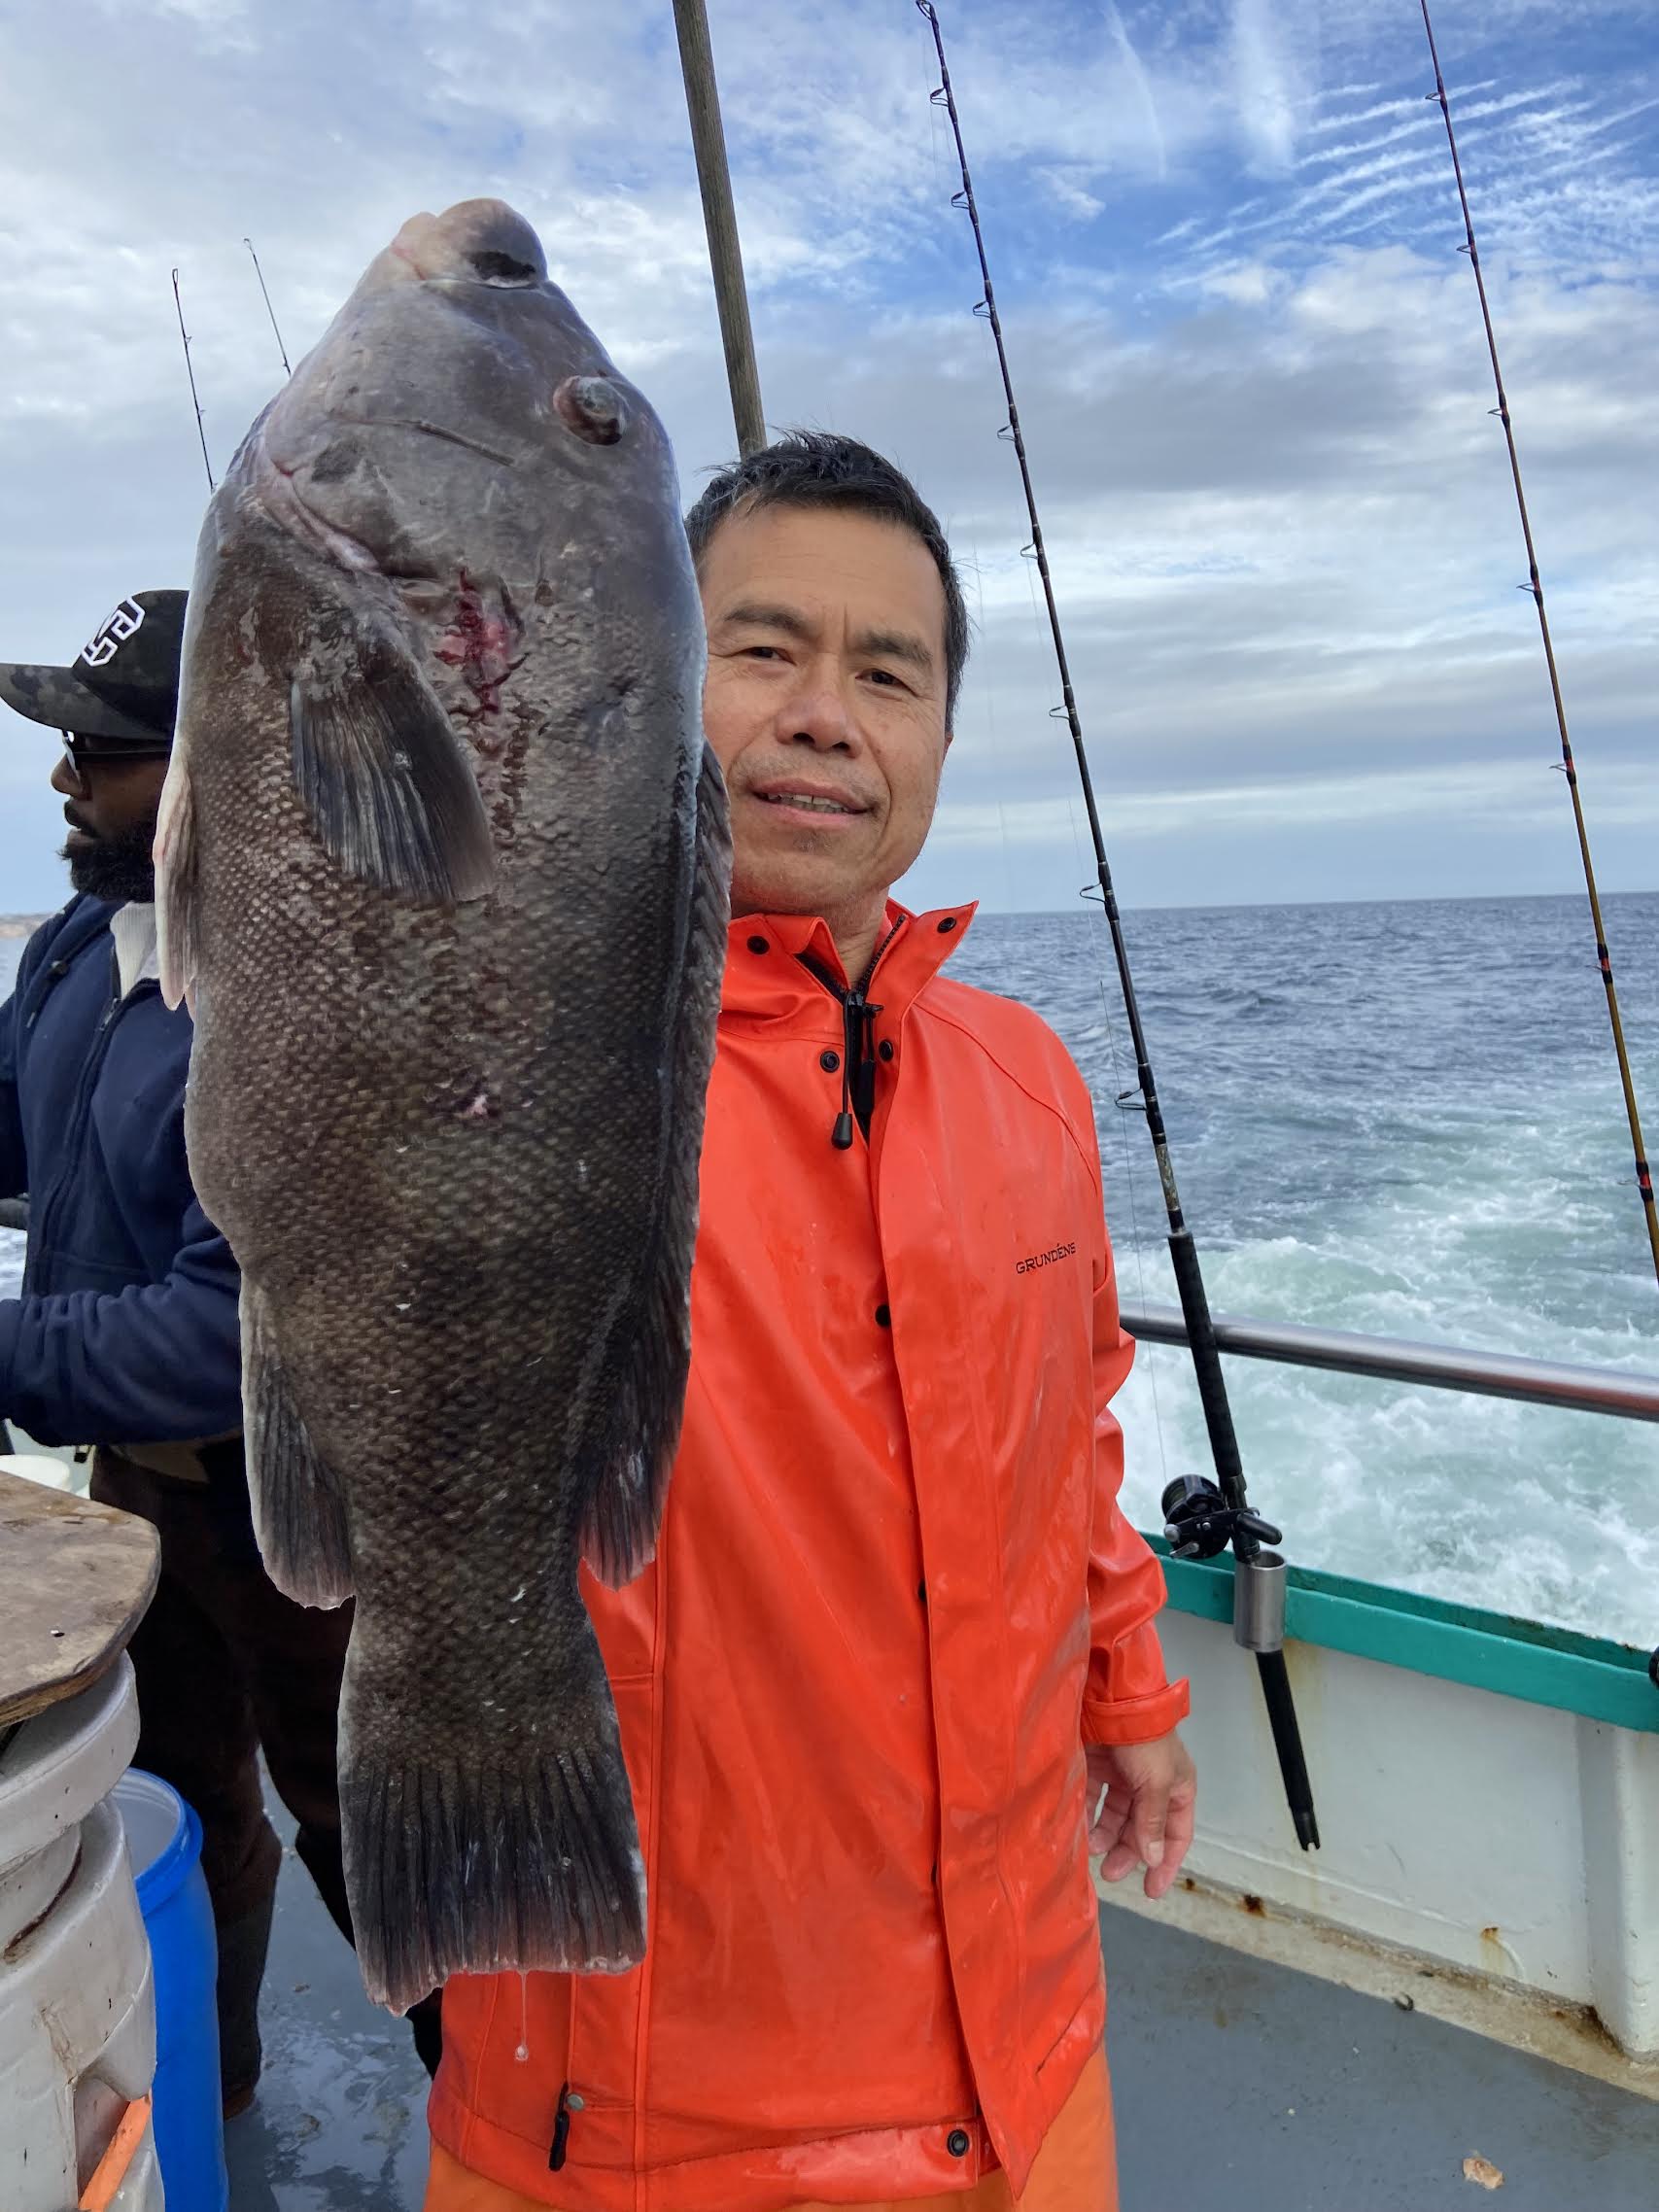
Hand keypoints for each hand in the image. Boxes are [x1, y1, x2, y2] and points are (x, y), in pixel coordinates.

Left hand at [1086, 1731, 1195, 1900]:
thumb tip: (1153, 1857)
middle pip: (1143, 1829)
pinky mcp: (1099, 1766)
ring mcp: (1125, 1775)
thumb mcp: (1156, 1782)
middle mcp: (1152, 1784)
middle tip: (1110, 1873)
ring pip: (1116, 1816)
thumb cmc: (1145, 1740)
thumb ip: (1153, 1821)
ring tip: (1092, 1850)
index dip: (1167, 1863)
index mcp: (1177, 1787)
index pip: (1177, 1834)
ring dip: (1106, 1836)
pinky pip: (1095, 1799)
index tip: (1152, 1891)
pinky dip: (1089, 1816)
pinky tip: (1081, 1830)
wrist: (1114, 1698)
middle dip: (1128, 1852)